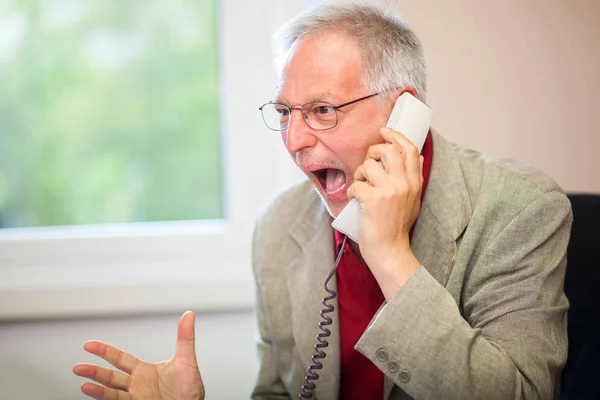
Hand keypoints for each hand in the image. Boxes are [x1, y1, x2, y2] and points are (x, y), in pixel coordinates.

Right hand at [73, 311, 204, 399]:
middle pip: (110, 377)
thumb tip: (188, 316)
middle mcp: (136, 385)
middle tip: (77, 367)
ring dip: (97, 389)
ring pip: (112, 393)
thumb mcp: (186, 361)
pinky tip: (95, 394)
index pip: (120, 359)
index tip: (88, 345)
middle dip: (94, 371)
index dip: (104, 351)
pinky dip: (106, 398)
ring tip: (83, 384)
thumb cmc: (190, 390)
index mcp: (144, 372)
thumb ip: (185, 338)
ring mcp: (136, 398)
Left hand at [347, 127, 422, 299]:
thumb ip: (415, 178)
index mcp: (415, 182)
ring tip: (361, 185)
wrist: (390, 250)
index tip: (384, 132)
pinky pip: (356, 183)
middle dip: (373, 151)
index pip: (410, 149)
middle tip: (368, 164)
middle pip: (388, 150)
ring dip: (359, 173)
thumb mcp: (413, 200)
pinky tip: (356, 198)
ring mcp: (390, 191)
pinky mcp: (374, 200)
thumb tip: (418, 157)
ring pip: (368, 165)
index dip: (396, 136)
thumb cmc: (396, 226)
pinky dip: (352, 190)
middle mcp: (405, 184)